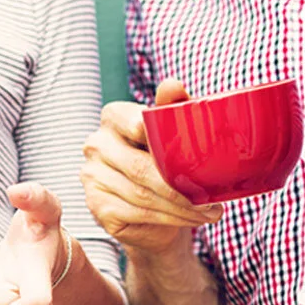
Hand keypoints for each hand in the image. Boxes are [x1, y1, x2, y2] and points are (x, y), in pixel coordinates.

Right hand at [80, 82, 222, 258]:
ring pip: (142, 194)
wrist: (152, 207)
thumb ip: (172, 107)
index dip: (162, 139)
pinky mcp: (97, 206)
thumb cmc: (164, 162)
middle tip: (212, 198)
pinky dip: (170, 219)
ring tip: (209, 211)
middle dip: (181, 188)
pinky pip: (137, 213)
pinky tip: (192, 219)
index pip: (135, 123)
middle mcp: (96, 144)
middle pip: (141, 167)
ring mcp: (92, 176)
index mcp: (112, 117)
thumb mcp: (172, 131)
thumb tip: (172, 85)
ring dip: (181, 207)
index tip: (193, 155)